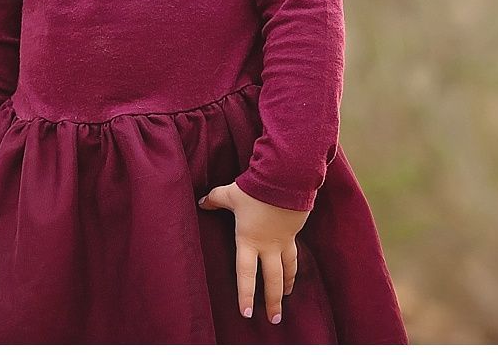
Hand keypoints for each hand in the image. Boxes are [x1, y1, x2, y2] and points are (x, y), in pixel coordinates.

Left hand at [197, 181, 309, 325]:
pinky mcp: (295, 231)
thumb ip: (215, 200)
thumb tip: (201, 202)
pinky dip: (294, 264)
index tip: (247, 313)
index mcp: (249, 240)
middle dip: (273, 301)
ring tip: (286, 296)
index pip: (246, 274)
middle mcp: (268, 245)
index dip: (245, 295)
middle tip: (274, 319)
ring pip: (288, 269)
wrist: (285, 177)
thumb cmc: (255, 188)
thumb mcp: (230, 194)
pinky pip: (294, 252)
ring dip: (287, 285)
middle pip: (272, 280)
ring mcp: (284, 240)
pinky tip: (293, 268)